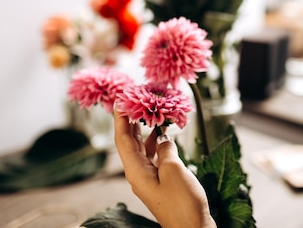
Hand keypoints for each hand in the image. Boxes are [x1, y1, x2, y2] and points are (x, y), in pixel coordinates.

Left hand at [113, 111, 216, 227]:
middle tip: (133, 100)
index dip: (120, 119)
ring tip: (150, 112)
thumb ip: (165, 150)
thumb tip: (162, 141)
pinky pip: (154, 157)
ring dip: (145, 130)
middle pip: (129, 142)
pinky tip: (165, 135)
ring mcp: (150, 178)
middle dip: (130, 121)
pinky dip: (158, 143)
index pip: (123, 139)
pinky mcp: (161, 182)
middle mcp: (138, 174)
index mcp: (136, 171)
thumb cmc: (182, 202)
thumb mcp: (174, 170)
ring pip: (142, 148)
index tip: (120, 100)